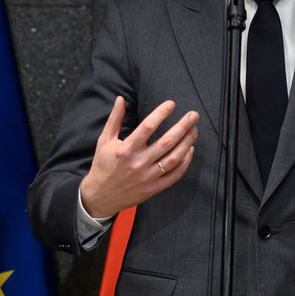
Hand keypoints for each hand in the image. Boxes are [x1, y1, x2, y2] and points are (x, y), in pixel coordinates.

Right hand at [79, 96, 198, 217]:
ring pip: (174, 158)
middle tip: (193, 115)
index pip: (148, 127)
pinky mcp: (153, 189)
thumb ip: (114, 119)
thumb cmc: (103, 165)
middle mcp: (138, 163)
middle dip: (183, 126)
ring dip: (187, 143)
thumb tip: (120, 98)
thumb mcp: (104, 140)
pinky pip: (174, 175)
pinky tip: (189, 150)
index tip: (172, 104)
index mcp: (125, 149)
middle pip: (166, 142)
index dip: (161, 113)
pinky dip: (185, 163)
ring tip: (194, 130)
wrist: (100, 196)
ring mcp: (147, 177)